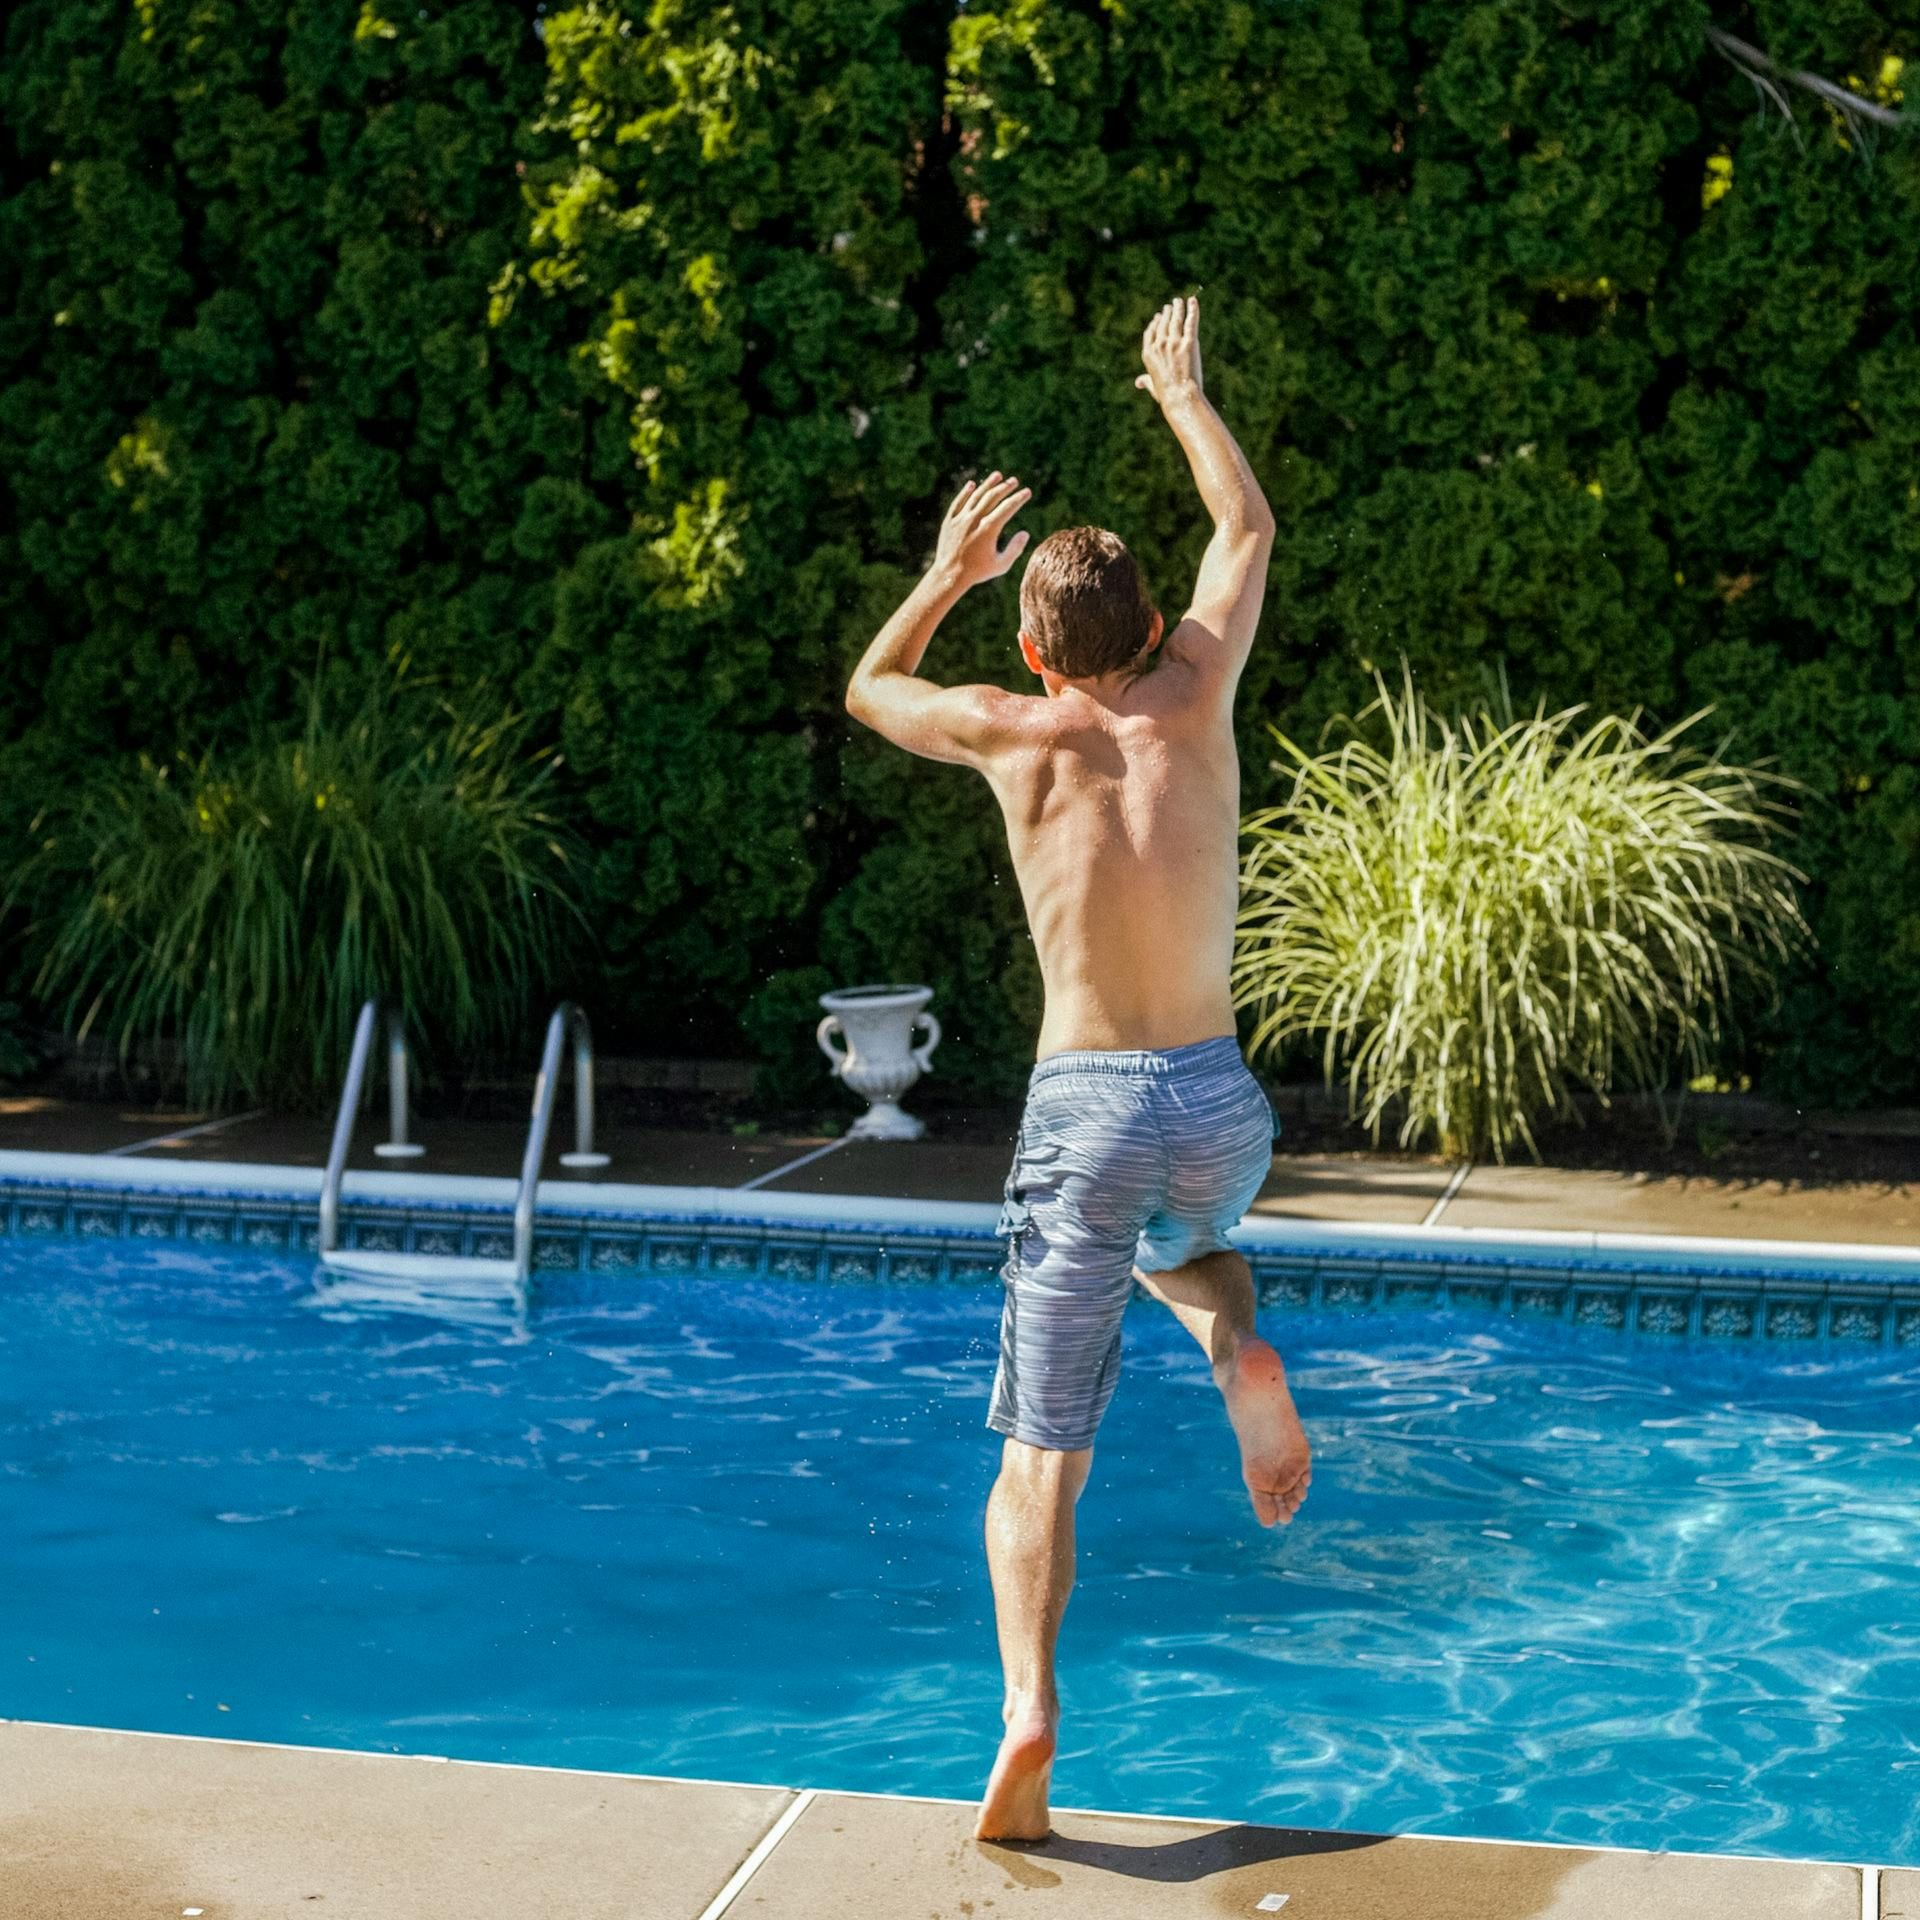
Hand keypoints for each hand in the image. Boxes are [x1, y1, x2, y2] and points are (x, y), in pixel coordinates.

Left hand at [933, 471, 1031, 588]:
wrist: (949, 576)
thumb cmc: (977, 572)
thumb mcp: (1001, 565)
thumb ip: (1015, 549)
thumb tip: (1025, 533)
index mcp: (989, 529)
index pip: (1008, 507)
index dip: (1019, 498)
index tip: (1027, 492)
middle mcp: (974, 520)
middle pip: (992, 497)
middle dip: (1005, 487)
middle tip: (1014, 481)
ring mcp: (960, 519)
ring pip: (975, 496)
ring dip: (987, 484)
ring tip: (998, 475)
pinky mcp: (949, 521)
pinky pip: (958, 503)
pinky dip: (965, 493)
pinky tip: (972, 484)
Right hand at [1135, 295, 1203, 406]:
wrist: (1180, 397)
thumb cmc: (1167, 395)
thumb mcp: (1153, 386)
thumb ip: (1145, 380)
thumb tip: (1138, 382)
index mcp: (1148, 354)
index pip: (1150, 333)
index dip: (1154, 323)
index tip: (1157, 317)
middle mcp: (1159, 345)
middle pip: (1162, 323)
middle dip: (1166, 313)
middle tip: (1170, 305)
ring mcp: (1174, 343)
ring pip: (1175, 319)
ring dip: (1177, 308)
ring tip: (1179, 301)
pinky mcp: (1189, 343)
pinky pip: (1191, 321)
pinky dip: (1192, 309)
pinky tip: (1193, 301)